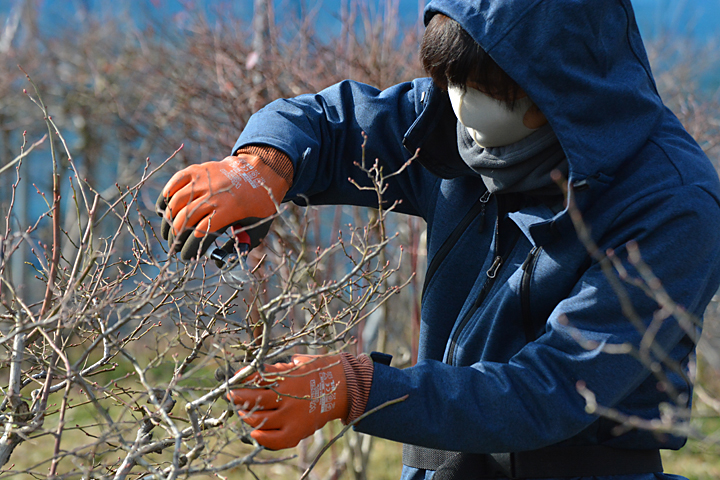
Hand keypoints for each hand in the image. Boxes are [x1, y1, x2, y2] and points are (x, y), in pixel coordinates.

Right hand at [156, 154, 289, 259]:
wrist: (261, 172)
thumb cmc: (258, 205)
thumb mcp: (257, 228)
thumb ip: (240, 246)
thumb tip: (219, 262)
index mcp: (229, 210)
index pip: (200, 234)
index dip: (189, 248)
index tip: (184, 257)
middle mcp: (214, 195)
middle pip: (185, 220)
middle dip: (176, 238)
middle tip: (174, 247)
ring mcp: (204, 180)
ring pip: (176, 202)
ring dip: (168, 221)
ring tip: (168, 232)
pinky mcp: (198, 170)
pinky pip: (175, 183)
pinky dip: (166, 197)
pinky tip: (164, 210)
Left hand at [229, 355, 348, 449]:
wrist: (342, 387)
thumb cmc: (318, 372)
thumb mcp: (297, 363)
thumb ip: (277, 368)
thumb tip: (254, 371)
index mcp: (286, 377)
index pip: (255, 378)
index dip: (241, 379)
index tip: (234, 379)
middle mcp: (286, 397)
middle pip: (252, 399)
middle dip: (238, 397)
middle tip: (233, 396)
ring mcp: (291, 416)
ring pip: (258, 419)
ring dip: (246, 415)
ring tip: (242, 411)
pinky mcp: (297, 431)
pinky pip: (274, 439)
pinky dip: (261, 437)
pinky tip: (254, 432)